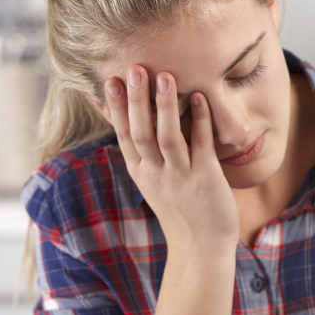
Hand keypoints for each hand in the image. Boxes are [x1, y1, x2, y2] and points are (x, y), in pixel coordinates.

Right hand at [105, 67, 238, 252]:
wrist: (202, 246)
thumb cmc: (180, 208)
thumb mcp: (152, 181)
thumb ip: (142, 153)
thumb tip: (130, 125)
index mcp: (141, 172)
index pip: (123, 135)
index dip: (115, 108)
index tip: (108, 79)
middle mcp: (156, 174)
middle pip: (140, 132)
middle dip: (135, 100)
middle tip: (133, 68)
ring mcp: (180, 177)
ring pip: (167, 137)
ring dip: (165, 106)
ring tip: (164, 76)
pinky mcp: (206, 179)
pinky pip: (201, 145)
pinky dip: (200, 121)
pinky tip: (200, 98)